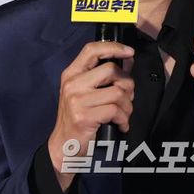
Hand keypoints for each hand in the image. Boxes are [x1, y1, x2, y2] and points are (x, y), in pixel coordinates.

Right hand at [48, 41, 133, 190]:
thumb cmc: (79, 117)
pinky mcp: (84, 116)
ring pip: (117, 92)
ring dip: (128, 106)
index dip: (113, 47)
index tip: (130, 52)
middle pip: (111, 70)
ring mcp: (77, 100)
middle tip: (127, 97)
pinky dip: (124, 119)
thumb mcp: (86, 91)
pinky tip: (120, 124)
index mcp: (72, 73)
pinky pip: (116, 110)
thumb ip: (104, 75)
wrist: (64, 146)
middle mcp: (72, 83)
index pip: (91, 49)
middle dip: (127, 83)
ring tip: (123, 114)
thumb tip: (128, 59)